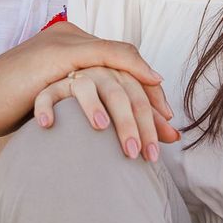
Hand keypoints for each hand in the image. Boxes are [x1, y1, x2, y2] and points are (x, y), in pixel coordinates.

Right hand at [0, 22, 174, 137]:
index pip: (127, 67)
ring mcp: (62, 46)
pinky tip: (106, 127)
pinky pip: (89, 71)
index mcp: (78, 46)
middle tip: (165, 143)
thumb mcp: (57, 102)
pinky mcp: (48, 61)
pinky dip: (103, 98)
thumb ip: (84, 104)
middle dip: (151, 111)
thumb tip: (116, 130)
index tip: (166, 128)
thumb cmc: (8, 105)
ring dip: (131, 117)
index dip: (150, 98)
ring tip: (136, 151)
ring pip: (114, 76)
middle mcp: (74, 39)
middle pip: (128, 72)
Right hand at [31, 64, 181, 161]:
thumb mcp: (121, 109)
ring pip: (87, 87)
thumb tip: (175, 136)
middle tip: (135, 152)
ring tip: (101, 128)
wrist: (52, 84)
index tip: (160, 145)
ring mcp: (72, 76)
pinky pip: (47, 93)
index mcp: (119, 74)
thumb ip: (146, 119)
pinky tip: (49, 125)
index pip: (141, 95)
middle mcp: (98, 70)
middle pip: (119, 93)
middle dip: (130, 123)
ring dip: (94, 106)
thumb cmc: (97, 104)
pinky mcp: (47, 85)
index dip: (152, 119)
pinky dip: (47, 107)